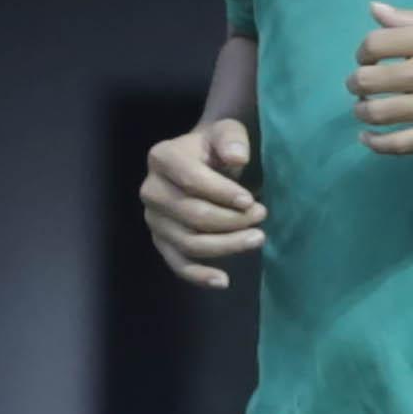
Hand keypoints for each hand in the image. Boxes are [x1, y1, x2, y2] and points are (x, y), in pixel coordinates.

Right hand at [139, 118, 264, 288]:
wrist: (201, 161)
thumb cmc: (215, 147)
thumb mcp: (226, 132)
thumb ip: (232, 139)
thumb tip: (237, 157)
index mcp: (162, 157)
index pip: (192, 180)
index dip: (223, 193)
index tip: (251, 201)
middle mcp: (151, 190)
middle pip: (192, 214)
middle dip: (231, 220)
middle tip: (261, 217)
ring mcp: (154, 219)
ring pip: (189, 242)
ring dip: (226, 246)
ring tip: (257, 239)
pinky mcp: (161, 241)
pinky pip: (177, 263)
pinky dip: (199, 276)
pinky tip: (223, 281)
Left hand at [349, 2, 412, 154]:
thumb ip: (412, 20)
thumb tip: (373, 9)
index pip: (373, 44)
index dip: (362, 54)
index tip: (366, 61)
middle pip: (369, 80)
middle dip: (356, 86)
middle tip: (360, 89)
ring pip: (378, 113)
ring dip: (362, 113)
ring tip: (365, 111)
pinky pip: (398, 144)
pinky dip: (376, 144)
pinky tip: (368, 139)